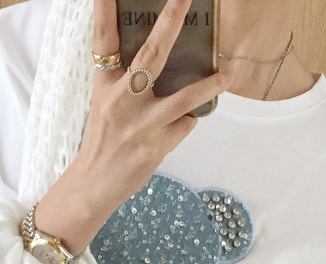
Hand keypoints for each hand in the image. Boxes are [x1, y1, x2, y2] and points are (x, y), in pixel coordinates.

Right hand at [76, 0, 228, 212]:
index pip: (103, 37)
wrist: (94, 184)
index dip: (105, 8)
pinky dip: (188, 121)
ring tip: (231, 72)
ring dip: (211, 83)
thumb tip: (162, 53)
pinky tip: (180, 125)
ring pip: (184, 97)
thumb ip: (126, 79)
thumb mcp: (105, 102)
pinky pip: (185, 125)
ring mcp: (141, 123)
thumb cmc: (104, 140)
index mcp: (105, 83)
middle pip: (151, 53)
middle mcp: (122, 99)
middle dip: (171, 21)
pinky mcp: (156, 146)